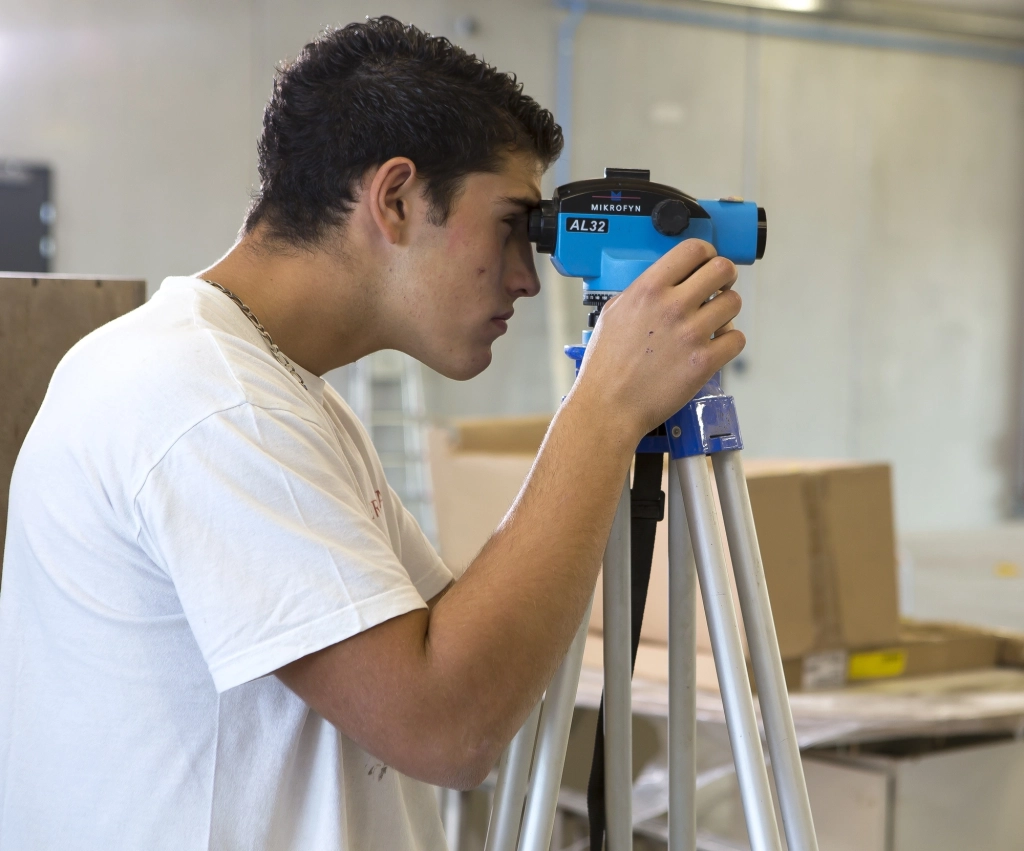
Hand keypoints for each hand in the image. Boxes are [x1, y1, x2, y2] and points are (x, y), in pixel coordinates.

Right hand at [571, 239, 744, 440]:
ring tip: (713, 321)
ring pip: (733, 303)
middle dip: (724, 277)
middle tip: (718, 288)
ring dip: (727, 310)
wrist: (608, 407)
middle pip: (722, 269)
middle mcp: (672, 307)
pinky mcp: (704, 362)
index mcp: (648, 289)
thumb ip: (641, 291)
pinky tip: (714, 346)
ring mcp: (690, 334)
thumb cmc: (605, 366)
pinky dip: (729, 341)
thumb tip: (665, 280)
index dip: (706, 253)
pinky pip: (736, 338)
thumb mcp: (613, 313)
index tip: (706, 262)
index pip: (694, 249)